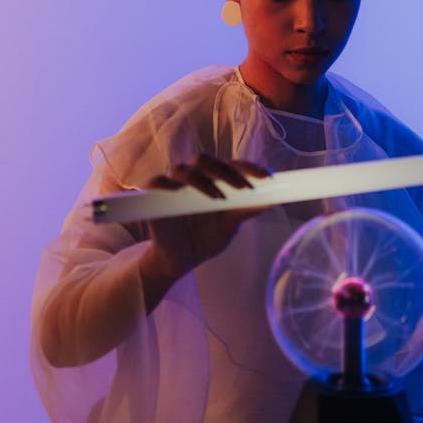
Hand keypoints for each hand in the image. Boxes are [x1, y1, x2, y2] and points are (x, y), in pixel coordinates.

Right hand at [138, 154, 270, 285]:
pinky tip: (178, 191)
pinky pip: (156, 182)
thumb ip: (244, 212)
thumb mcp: (228, 227)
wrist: (178, 262)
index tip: (268, 175)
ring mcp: (172, 186)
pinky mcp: (152, 198)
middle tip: (245, 188)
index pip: (230, 165)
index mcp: (213, 181)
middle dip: (227, 171)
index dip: (248, 166)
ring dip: (203, 181)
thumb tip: (270, 201)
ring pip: (184, 169)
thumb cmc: (203, 239)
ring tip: (218, 199)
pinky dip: (167, 183)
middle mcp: (192, 178)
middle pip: (206, 160)